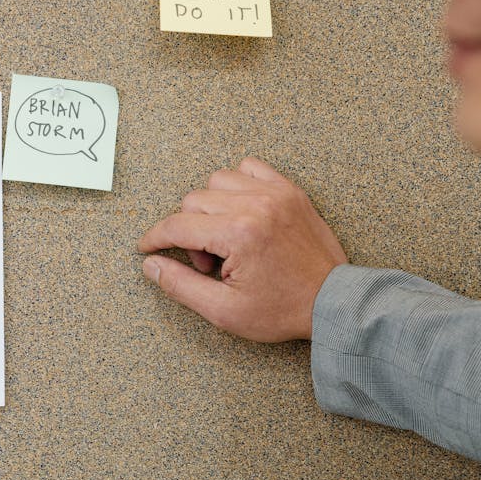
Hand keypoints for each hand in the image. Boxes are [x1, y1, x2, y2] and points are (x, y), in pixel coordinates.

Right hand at [138, 157, 347, 341]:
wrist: (333, 303)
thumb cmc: (284, 309)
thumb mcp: (224, 310)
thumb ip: (181, 285)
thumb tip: (151, 265)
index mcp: (239, 234)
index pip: (178, 225)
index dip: (155, 238)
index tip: (148, 247)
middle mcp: (256, 205)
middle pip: (194, 202)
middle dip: (189, 233)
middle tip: (208, 263)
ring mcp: (276, 194)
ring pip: (218, 181)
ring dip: (211, 208)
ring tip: (226, 240)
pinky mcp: (289, 191)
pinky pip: (249, 169)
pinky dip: (237, 186)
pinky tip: (241, 213)